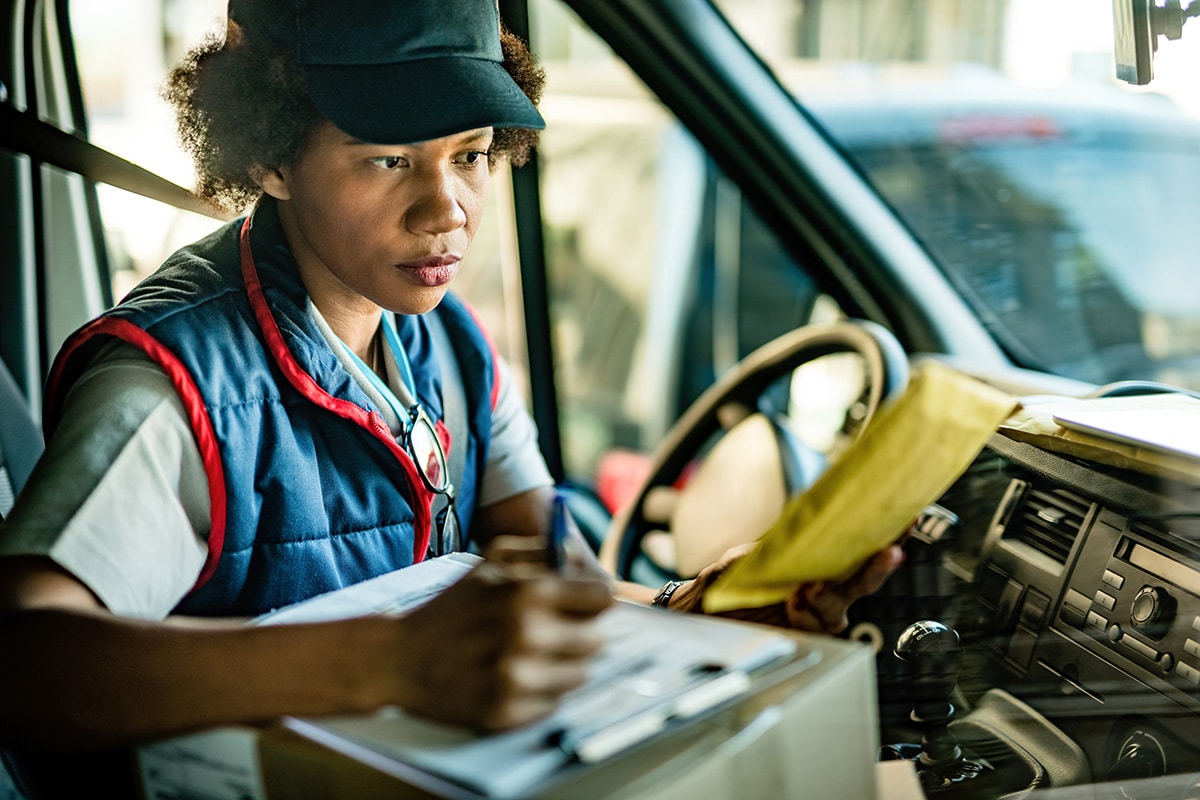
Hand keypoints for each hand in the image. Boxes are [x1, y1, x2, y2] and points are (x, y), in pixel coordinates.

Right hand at [389, 545, 612, 730]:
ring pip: (580, 674)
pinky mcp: (509, 712)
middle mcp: (528, 634)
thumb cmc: (454, 606)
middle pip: (596, 639)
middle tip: (552, 632)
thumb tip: (586, 562)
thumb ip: (545, 552)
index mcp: (529, 591)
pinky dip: (539, 691)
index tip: (584, 605)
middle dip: (578, 633)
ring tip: (529, 655)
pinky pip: (554, 702)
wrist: (401, 658)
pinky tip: (512, 677)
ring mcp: (519, 677)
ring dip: (561, 665)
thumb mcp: (493, 562)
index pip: (602, 597)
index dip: (593, 599)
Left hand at [662, 542, 904, 635]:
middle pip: (859, 580)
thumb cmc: (725, 581)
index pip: (853, 550)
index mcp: (814, 564)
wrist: (696, 612)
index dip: (883, 535)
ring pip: (839, 608)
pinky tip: (797, 602)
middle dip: (876, 566)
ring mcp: (812, 615)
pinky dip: (809, 614)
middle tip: (889, 551)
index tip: (906, 518)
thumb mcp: (749, 556)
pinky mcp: (800, 637)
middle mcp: (821, 590)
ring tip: (808, 588)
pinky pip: (817, 629)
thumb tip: (803, 533)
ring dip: (829, 596)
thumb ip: (777, 549)